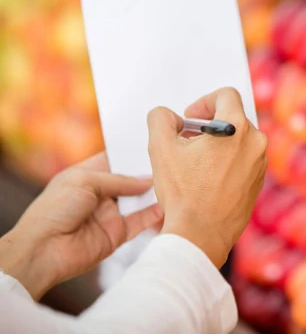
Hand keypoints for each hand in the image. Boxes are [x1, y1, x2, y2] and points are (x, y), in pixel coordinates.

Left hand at [0, 154, 163, 299]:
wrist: (43, 251)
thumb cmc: (53, 210)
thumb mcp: (84, 182)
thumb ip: (118, 180)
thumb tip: (146, 180)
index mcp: (87, 176)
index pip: (114, 160)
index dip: (130, 154)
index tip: (153, 144)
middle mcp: (100, 194)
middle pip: (130, 180)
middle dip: (148, 172)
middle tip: (170, 161)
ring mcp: (110, 214)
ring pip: (139, 200)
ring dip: (154, 193)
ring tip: (174, 181)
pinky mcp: (117, 234)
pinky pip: (140, 222)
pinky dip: (154, 215)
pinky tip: (167, 206)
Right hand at [147, 87, 266, 267]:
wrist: (201, 235)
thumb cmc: (184, 194)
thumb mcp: (161, 149)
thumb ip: (161, 119)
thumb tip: (170, 117)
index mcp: (237, 128)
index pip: (226, 95)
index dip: (204, 102)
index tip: (191, 119)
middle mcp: (256, 143)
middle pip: (233, 118)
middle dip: (208, 125)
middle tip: (188, 142)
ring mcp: (260, 164)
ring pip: (239, 140)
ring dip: (218, 144)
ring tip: (196, 163)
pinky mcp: (258, 182)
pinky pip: (243, 160)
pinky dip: (227, 162)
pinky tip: (207, 179)